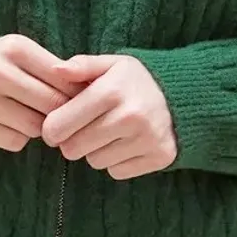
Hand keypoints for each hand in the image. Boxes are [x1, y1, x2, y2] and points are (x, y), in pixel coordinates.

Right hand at [0, 35, 82, 151]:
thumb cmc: (3, 64)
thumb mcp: (26, 53)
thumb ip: (56, 68)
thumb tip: (93, 90)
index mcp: (13, 47)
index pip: (62, 79)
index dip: (75, 93)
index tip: (80, 100)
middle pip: (50, 105)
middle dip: (60, 112)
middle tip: (59, 113)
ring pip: (34, 127)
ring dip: (39, 126)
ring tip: (31, 114)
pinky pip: (14, 142)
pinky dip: (18, 137)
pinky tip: (10, 123)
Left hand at [41, 55, 177, 179]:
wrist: (183, 95)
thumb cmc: (137, 80)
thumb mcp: (111, 64)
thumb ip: (82, 65)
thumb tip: (54, 69)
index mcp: (111, 90)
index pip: (61, 125)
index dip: (53, 128)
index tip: (56, 125)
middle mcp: (130, 116)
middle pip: (74, 149)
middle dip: (73, 141)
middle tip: (83, 129)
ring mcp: (146, 139)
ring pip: (95, 162)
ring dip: (96, 151)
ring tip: (109, 133)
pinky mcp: (159, 157)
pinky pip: (117, 172)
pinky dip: (116, 162)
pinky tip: (126, 143)